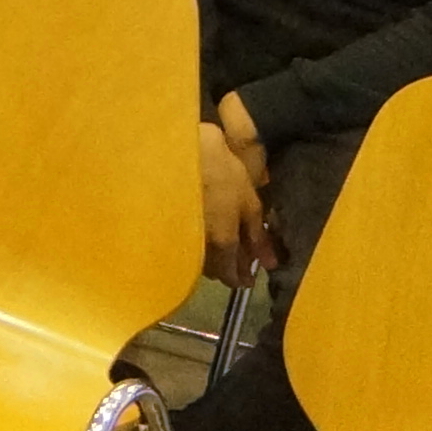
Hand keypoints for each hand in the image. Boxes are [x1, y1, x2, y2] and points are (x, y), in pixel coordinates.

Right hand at [195, 100, 274, 282]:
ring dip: (207, 254)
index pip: (230, 276)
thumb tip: (270, 264)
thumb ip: (258, 237)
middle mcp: (198, 247)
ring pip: (194, 255)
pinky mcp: (161, 223)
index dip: (240, 278)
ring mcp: (178, 235)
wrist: (179, 152)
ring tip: (215, 241)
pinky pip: (181, 241)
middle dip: (224, 266)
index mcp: (223, 243)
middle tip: (234, 256)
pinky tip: (197, 228)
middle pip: (211, 268)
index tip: (247, 277)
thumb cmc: (221, 175)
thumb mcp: (249, 203)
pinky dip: (192, 240)